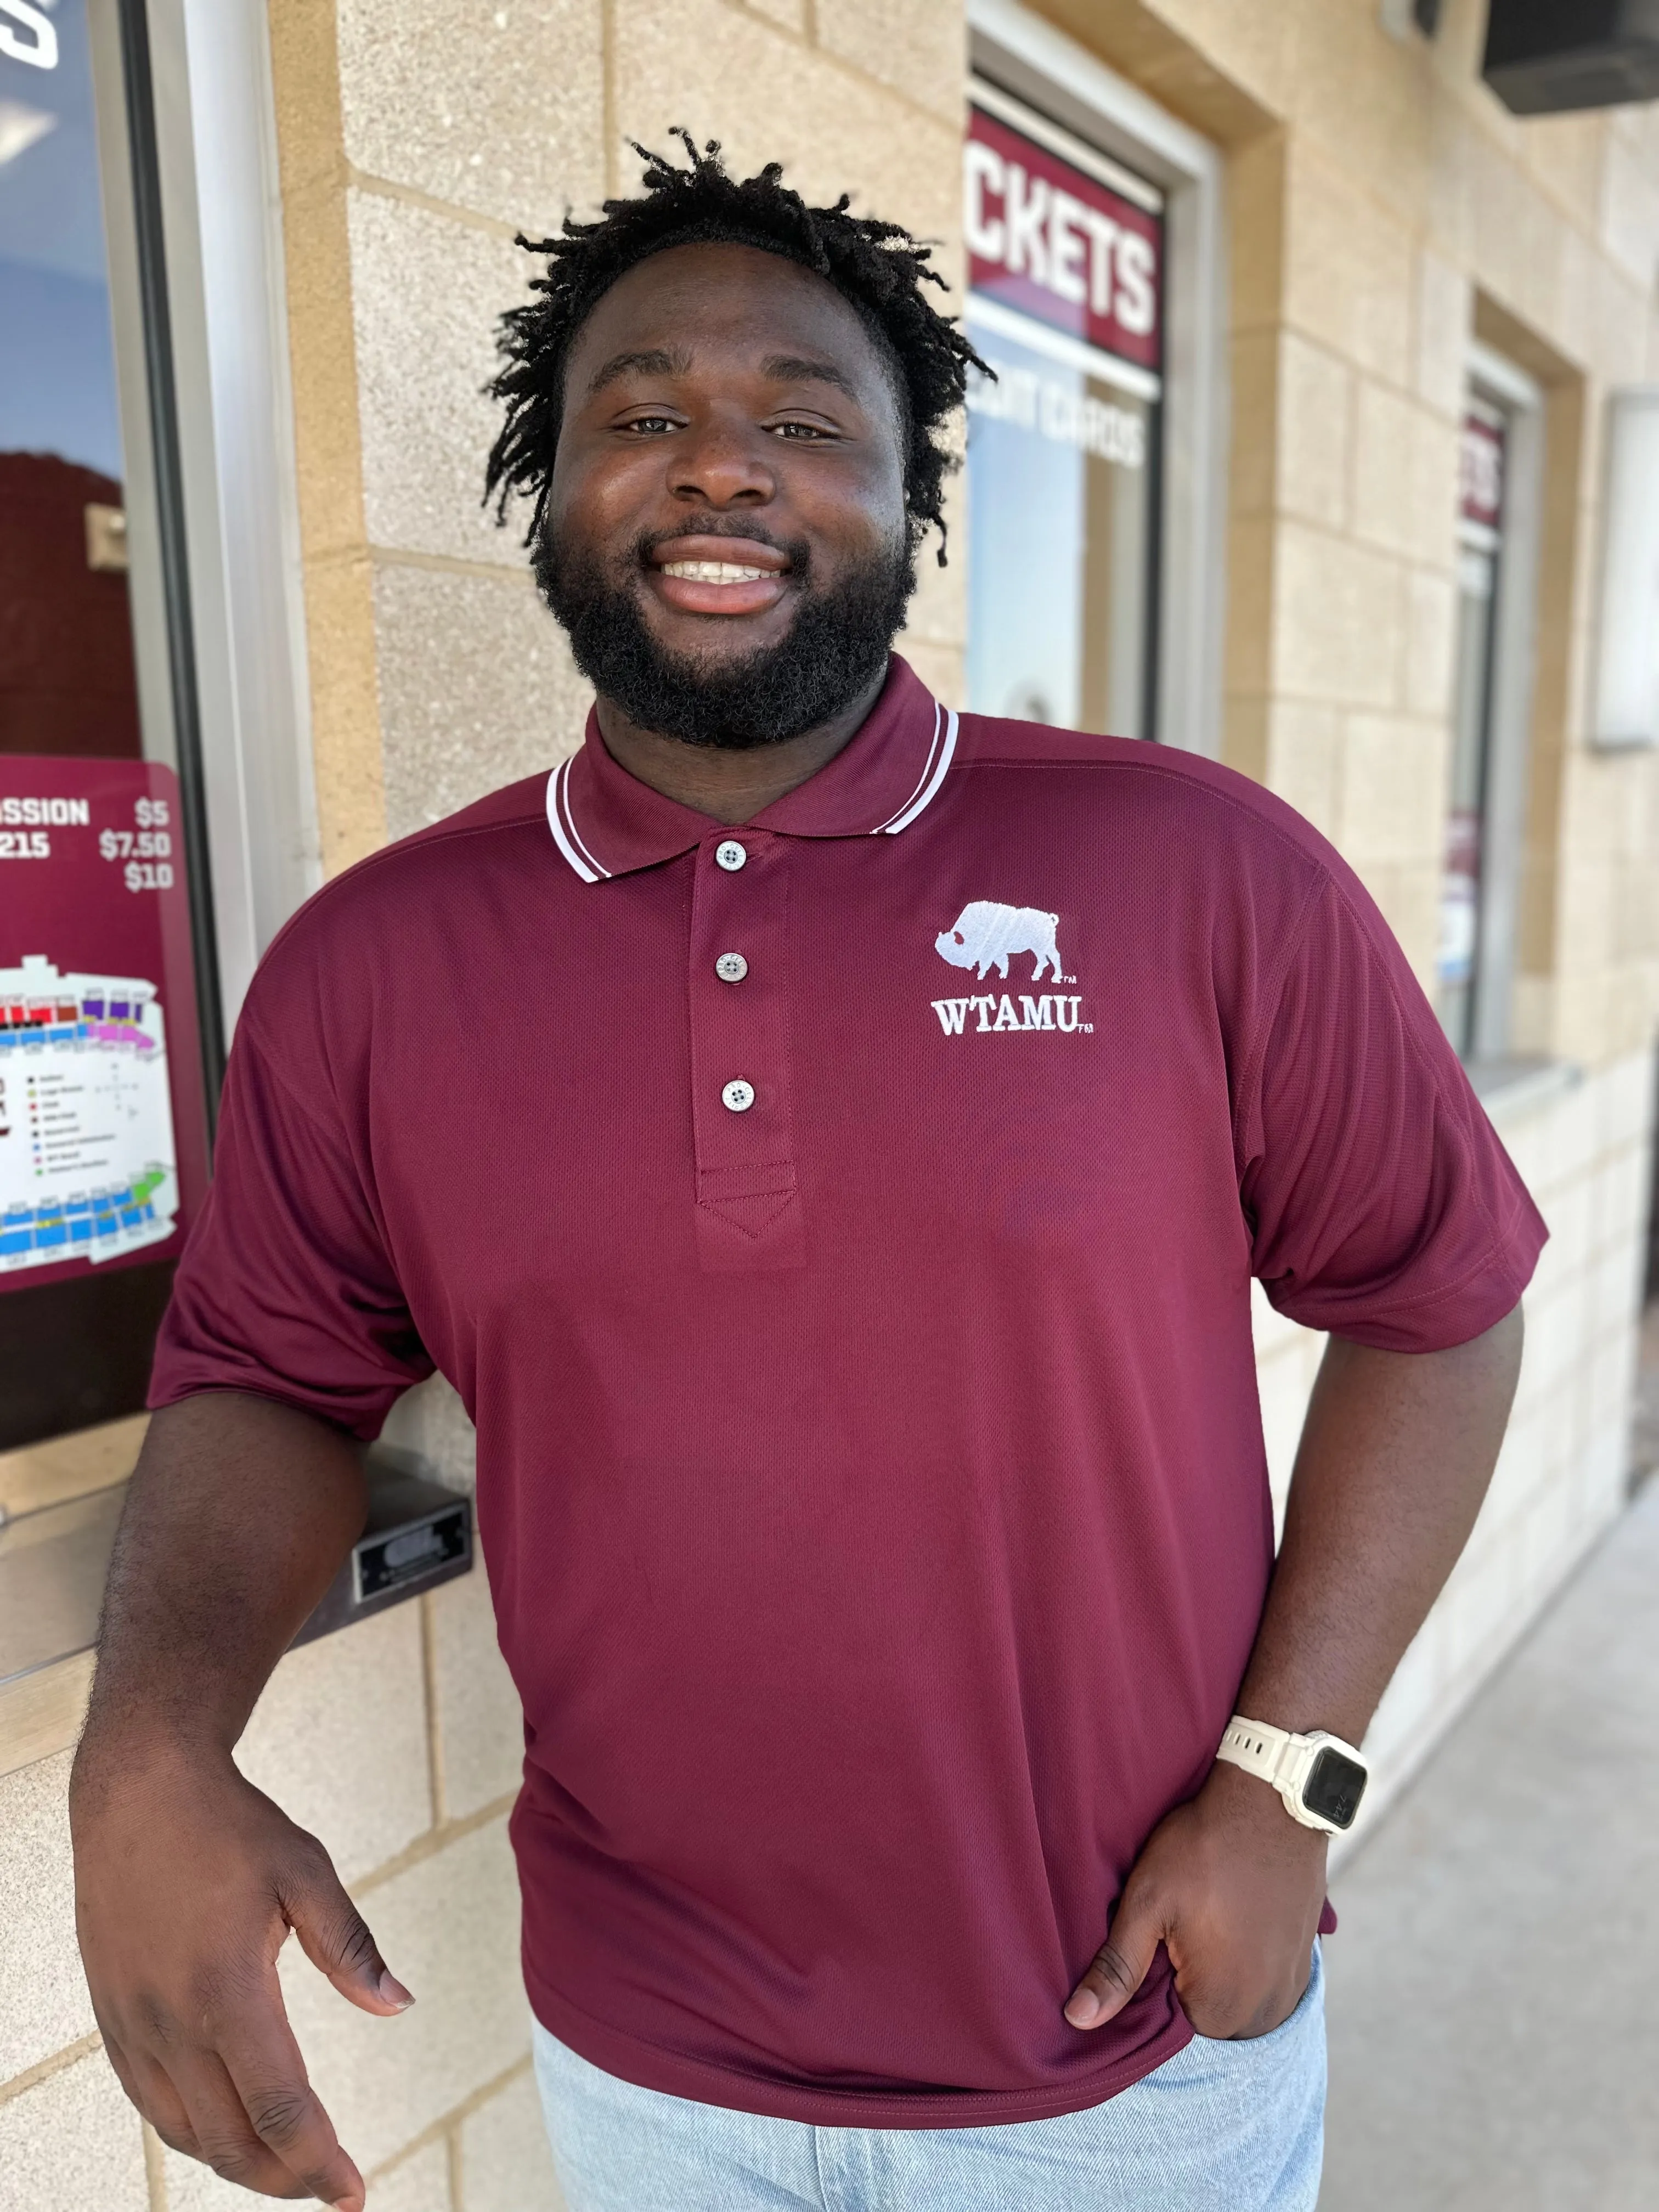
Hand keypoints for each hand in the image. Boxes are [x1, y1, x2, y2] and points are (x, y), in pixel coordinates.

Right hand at [70, 1739, 412, 2204]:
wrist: (138, 1791)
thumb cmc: (229, 1827)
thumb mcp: (306, 1872)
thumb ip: (351, 1948)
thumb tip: (398, 2006)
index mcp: (228, 1992)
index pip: (281, 2110)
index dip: (320, 2163)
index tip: (352, 2192)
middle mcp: (174, 2022)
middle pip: (232, 2142)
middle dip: (285, 2178)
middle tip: (330, 2185)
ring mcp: (135, 2025)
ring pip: (185, 2134)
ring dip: (238, 2164)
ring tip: (287, 2167)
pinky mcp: (113, 2017)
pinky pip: (150, 2103)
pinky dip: (191, 2133)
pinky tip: (224, 2129)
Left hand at [1063, 1760, 1326, 2039]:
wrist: (1272, 1801)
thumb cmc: (1203, 1848)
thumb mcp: (1148, 1903)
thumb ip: (1117, 1969)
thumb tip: (1078, 2020)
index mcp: (1221, 2009)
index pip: (1167, 2027)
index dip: (1150, 1984)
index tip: (1150, 1940)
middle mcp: (1264, 2013)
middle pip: (1204, 2017)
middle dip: (1184, 1982)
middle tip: (1177, 1925)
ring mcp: (1290, 1989)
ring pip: (1235, 2002)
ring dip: (1217, 1973)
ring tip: (1205, 1920)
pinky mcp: (1303, 1963)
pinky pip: (1264, 1984)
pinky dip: (1245, 1962)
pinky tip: (1231, 1921)